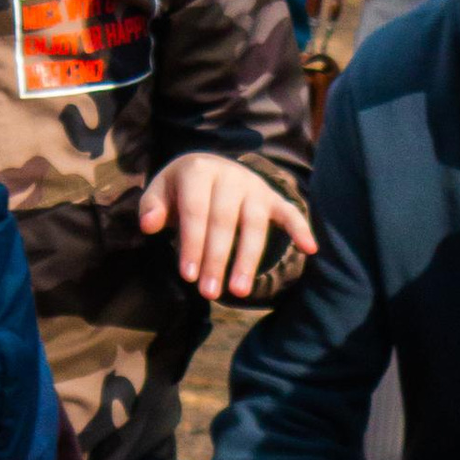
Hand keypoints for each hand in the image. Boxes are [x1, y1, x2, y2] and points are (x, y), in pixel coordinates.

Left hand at [141, 155, 314, 304]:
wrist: (210, 166)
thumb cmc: (181, 188)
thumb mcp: (161, 190)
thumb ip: (152, 206)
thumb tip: (149, 225)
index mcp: (199, 171)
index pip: (196, 212)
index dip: (193, 244)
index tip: (188, 276)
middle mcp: (230, 176)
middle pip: (224, 222)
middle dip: (217, 259)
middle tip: (209, 293)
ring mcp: (254, 187)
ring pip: (254, 225)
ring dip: (247, 259)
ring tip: (239, 291)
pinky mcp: (271, 198)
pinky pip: (289, 213)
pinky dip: (301, 229)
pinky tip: (310, 250)